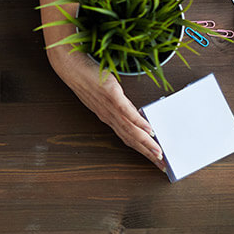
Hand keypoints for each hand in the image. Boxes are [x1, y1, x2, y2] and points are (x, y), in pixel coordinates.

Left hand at [47, 47, 166, 171]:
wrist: (70, 67)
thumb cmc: (87, 79)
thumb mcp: (105, 95)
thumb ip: (120, 105)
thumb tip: (136, 113)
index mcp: (108, 116)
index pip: (128, 138)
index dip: (142, 151)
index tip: (157, 161)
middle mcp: (108, 115)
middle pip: (131, 138)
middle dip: (148, 153)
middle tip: (163, 166)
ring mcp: (109, 105)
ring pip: (130, 129)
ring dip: (145, 143)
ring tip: (158, 153)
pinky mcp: (111, 93)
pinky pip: (126, 111)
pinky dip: (138, 122)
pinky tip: (149, 129)